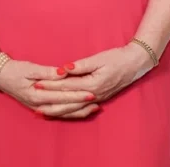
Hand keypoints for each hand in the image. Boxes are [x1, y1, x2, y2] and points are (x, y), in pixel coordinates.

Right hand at [0, 59, 99, 118]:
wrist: (1, 76)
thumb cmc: (15, 69)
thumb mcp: (29, 68)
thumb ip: (47, 72)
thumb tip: (63, 73)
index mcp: (36, 94)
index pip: (60, 96)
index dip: (76, 94)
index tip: (89, 92)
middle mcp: (38, 105)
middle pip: (63, 107)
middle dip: (80, 104)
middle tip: (96, 100)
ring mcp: (39, 108)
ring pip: (62, 113)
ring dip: (78, 111)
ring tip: (94, 108)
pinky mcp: (40, 107)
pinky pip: (58, 113)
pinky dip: (70, 112)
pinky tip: (81, 110)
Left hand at [38, 43, 152, 107]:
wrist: (135, 64)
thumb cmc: (117, 58)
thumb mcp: (98, 59)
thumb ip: (80, 65)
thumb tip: (64, 68)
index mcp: (92, 84)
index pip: (67, 86)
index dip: (51, 85)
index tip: (37, 84)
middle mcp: (94, 95)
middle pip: (68, 101)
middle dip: (50, 101)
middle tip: (34, 102)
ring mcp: (98, 98)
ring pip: (74, 108)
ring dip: (58, 110)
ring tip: (43, 111)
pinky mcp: (99, 98)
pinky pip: (81, 108)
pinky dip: (70, 111)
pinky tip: (61, 111)